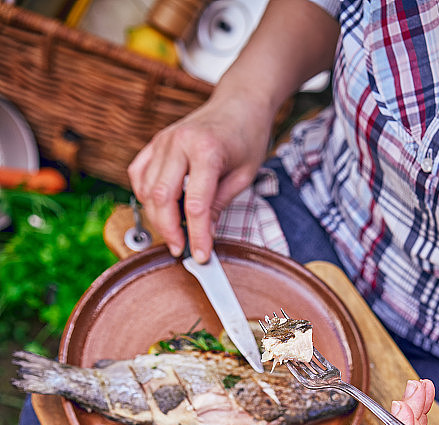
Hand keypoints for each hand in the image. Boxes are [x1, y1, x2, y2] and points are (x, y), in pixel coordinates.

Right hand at [128, 0, 338, 261]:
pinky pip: (139, 175)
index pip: (196, 205)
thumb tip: (204, 235)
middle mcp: (179, 142)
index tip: (201, 256)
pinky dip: (145, 196)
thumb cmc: (247, 137)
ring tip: (175, 232)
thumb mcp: (244, 175)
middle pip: (162, 198)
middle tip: (181, 250)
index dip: (197, 235)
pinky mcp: (155, 142)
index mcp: (206, 149)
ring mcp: (163, 141)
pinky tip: (160, 208)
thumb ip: (220, 204)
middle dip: (170, 230)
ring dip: (157, 217)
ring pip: (147, 190)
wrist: (239, 102)